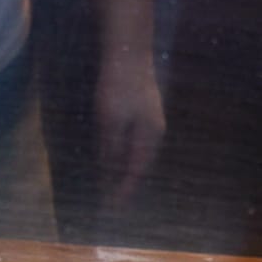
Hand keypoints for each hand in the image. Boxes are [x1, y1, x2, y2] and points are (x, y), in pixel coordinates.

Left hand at [95, 58, 165, 205]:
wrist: (128, 52)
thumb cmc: (119, 86)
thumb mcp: (111, 120)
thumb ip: (111, 146)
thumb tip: (109, 170)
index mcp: (148, 135)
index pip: (135, 171)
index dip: (122, 190)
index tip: (111, 208)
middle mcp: (153, 131)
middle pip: (138, 165)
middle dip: (124, 184)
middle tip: (110, 204)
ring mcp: (149, 121)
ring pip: (136, 154)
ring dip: (123, 171)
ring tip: (110, 188)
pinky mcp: (141, 112)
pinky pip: (132, 142)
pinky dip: (123, 156)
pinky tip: (114, 161)